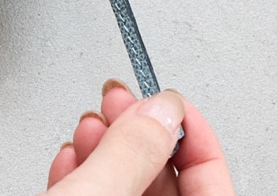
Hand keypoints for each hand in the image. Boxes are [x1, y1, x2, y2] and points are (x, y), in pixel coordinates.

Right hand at [41, 80, 234, 195]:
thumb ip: (131, 150)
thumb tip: (161, 109)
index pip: (214, 180)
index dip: (194, 132)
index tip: (168, 98)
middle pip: (162, 174)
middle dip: (137, 130)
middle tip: (119, 101)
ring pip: (127, 181)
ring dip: (105, 144)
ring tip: (90, 122)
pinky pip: (97, 192)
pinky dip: (84, 168)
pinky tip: (72, 152)